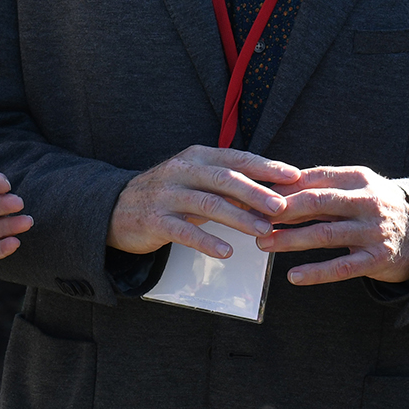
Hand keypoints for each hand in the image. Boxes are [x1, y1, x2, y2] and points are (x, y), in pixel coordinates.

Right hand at [108, 146, 293, 260]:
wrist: (115, 208)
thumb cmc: (167, 195)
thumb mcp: (195, 180)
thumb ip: (227, 182)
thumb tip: (272, 190)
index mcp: (196, 157)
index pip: (236, 158)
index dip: (266, 167)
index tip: (294, 176)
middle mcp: (182, 171)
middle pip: (224, 179)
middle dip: (256, 192)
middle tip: (283, 206)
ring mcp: (166, 195)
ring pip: (208, 204)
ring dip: (239, 218)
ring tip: (264, 230)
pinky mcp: (154, 220)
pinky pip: (184, 231)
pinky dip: (207, 241)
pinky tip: (227, 251)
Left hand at [254, 164, 408, 286]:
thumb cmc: (373, 208)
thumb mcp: (354, 188)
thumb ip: (319, 186)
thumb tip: (273, 187)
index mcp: (358, 179)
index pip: (314, 178)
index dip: (282, 188)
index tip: (254, 196)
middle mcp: (367, 202)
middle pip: (317, 202)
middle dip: (282, 211)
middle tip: (254, 219)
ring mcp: (373, 231)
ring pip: (325, 235)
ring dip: (290, 240)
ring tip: (264, 245)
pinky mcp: (377, 258)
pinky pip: (341, 267)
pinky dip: (316, 272)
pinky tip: (293, 276)